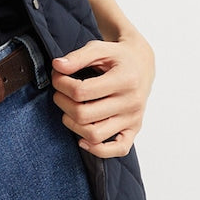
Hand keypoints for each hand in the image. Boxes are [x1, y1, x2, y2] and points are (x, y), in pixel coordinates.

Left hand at [50, 34, 154, 157]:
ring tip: (68, 110)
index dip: (61, 84)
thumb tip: (57, 66)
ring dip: (72, 125)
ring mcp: (133, 119)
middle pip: (84, 115)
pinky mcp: (134, 130)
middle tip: (59, 93)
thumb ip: (77, 57)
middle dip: (62, 103)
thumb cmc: (118, 56)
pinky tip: (82, 138)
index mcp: (125, 79)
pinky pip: (117, 150)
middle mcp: (132, 102)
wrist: (142, 64)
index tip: (57, 76)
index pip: (82, 91)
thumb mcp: (99, 48)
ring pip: (95, 135)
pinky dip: (97, 149)